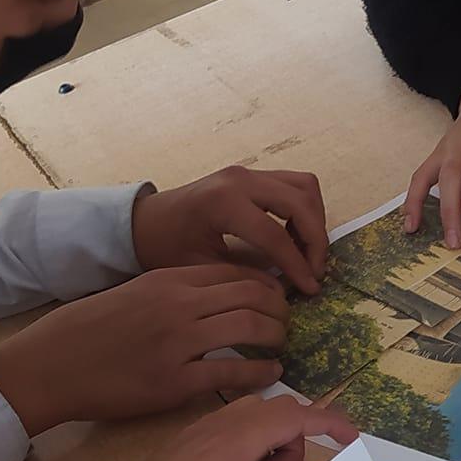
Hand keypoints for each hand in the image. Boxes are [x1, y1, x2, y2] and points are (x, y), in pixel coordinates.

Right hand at [0, 264, 294, 436]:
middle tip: (288, 320)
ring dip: (277, 335)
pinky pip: (233, 374)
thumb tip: (221, 294)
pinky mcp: (174, 382)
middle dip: (280, 307)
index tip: (278, 295)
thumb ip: (176, 290)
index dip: (267, 282)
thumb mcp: (135, 292)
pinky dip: (262, 373)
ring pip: (250, 327)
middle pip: (252, 294)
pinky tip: (272, 374)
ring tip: (282, 344)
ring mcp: (178, 343)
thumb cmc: (88, 330)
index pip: (237, 270)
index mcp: (169, 279)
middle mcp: (179, 305)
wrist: (48, 366)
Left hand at [74, 395, 356, 460]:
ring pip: (258, 427)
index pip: (296, 414)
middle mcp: (221, 423)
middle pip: (280, 418)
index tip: (352, 443)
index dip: (330, 423)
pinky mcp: (190, 446)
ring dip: (268, 458)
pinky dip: (247, 460)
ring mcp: (202, 432)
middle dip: (290, 452)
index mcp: (235, 436)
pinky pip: (236, 438)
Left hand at [132, 167, 329, 293]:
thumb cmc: (166, 247)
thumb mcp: (202, 269)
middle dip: (315, 240)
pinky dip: (305, 208)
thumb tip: (286, 288)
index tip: (311, 288)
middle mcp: (240, 179)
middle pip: (300, 203)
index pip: (275, 234)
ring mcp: (248, 172)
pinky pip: (294, 183)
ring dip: (314, 220)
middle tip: (316, 271)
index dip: (298, 264)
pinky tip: (296, 236)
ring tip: (309, 253)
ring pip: (304, 186)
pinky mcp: (253, 174)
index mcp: (222, 203)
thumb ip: (245, 275)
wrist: (144, 222)